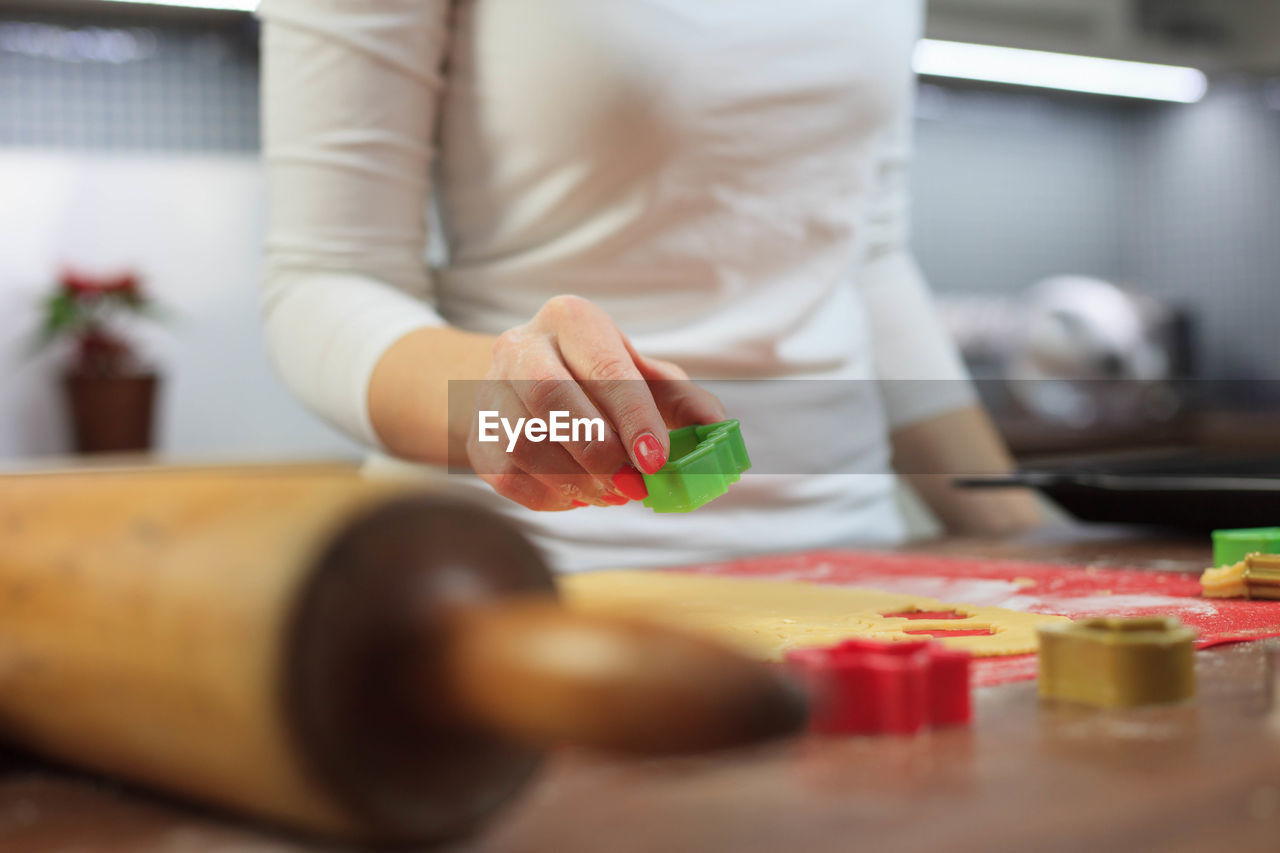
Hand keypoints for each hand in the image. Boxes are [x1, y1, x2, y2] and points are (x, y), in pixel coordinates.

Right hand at [468, 295, 726, 510]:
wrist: (529, 384)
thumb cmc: (602, 381)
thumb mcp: (648, 379)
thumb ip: (685, 403)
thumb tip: (717, 430)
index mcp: (571, 319)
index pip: (604, 367)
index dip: (633, 418)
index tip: (657, 459)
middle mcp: (521, 345)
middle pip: (550, 397)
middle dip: (598, 450)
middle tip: (633, 484)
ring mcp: (489, 389)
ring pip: (522, 441)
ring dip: (574, 479)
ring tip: (610, 492)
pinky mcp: (476, 434)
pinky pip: (505, 475)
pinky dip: (549, 496)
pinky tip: (578, 495)